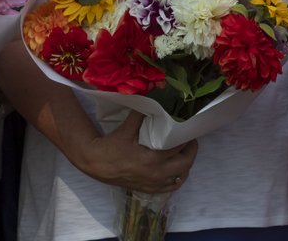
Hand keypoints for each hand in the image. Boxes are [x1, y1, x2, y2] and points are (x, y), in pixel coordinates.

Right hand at [75, 111, 197, 193]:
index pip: (178, 148)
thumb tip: (152, 98)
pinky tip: (177, 170)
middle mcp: (155, 175)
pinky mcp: (148, 189)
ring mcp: (152, 184)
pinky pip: (170, 188)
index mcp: (152, 160)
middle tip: (191, 139)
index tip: (188, 129)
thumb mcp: (126, 128)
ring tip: (185, 152)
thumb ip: (140, 114)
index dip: (186, 138)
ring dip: (186, 165)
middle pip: (184, 164)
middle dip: (191, 151)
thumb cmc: (111, 146)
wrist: (96, 163)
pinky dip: (177, 179)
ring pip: (180, 177)